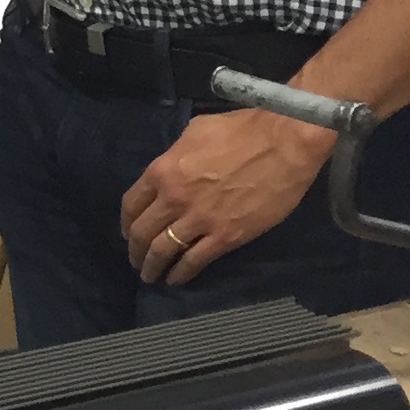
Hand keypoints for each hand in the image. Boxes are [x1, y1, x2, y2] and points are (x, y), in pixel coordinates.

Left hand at [121, 111, 334, 283]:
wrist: (284, 144)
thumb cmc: (243, 130)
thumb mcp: (195, 132)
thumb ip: (176, 154)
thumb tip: (172, 169)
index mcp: (163, 170)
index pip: (131, 204)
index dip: (125, 223)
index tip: (127, 233)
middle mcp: (173, 198)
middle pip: (142, 232)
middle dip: (135, 250)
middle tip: (135, 260)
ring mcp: (199, 219)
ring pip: (163, 250)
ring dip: (152, 266)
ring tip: (150, 276)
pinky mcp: (226, 236)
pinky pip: (195, 261)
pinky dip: (181, 273)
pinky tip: (176, 279)